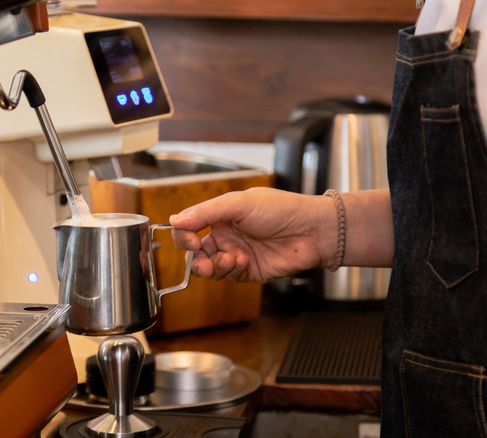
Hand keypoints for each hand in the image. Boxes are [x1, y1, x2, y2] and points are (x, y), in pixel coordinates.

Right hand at [169, 187, 338, 282]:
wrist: (312, 231)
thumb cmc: (281, 209)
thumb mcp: (239, 204)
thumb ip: (206, 212)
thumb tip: (175, 219)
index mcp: (221, 215)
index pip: (190, 226)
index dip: (183, 235)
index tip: (189, 239)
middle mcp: (226, 234)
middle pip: (196, 251)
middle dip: (195, 256)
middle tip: (201, 257)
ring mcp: (236, 253)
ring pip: (209, 267)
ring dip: (212, 266)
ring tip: (229, 259)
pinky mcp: (248, 271)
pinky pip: (227, 276)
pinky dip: (229, 270)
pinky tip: (241, 261)